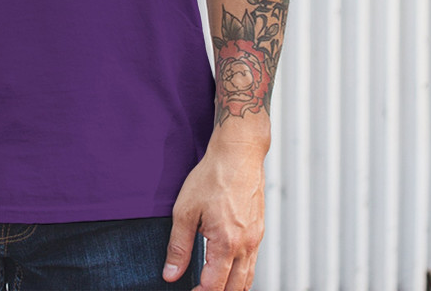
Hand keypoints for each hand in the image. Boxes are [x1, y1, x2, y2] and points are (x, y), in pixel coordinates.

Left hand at [162, 143, 264, 289]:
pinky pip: (253, 262)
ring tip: (213, 286)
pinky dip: (241, 274)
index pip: (214, 286)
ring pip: (248, 278)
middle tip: (199, 290)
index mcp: (226, 244)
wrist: (238, 154)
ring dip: (231, 288)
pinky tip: (228, 268)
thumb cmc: (212, 177)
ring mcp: (256, 239)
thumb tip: (171, 274)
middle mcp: (246, 246)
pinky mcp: (259, 230)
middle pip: (235, 289)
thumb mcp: (185, 210)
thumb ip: (178, 246)